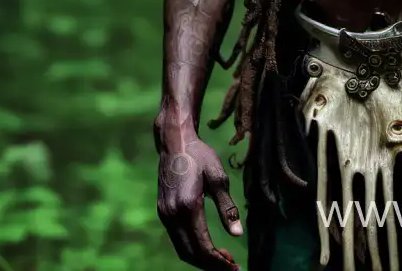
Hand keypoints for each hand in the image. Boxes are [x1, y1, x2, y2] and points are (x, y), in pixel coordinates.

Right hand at [156, 124, 242, 269]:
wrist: (174, 142)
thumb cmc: (200, 156)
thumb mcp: (218, 177)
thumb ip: (228, 208)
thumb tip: (238, 234)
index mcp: (188, 207)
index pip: (203, 247)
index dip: (220, 262)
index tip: (235, 267)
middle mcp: (173, 215)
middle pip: (191, 254)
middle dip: (211, 265)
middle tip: (231, 266)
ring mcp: (165, 215)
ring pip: (182, 249)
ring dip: (201, 259)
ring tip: (222, 259)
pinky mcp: (163, 212)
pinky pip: (177, 239)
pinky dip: (192, 248)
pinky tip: (206, 245)